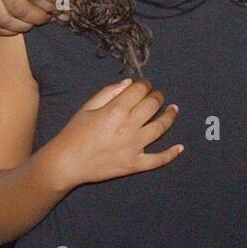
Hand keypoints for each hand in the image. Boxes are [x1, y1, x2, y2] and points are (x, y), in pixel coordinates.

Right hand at [0, 0, 55, 34]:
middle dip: (38, 17)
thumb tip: (65, 12)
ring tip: (36, 21)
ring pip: (4, 19)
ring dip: (24, 26)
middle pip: (19, 8)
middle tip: (49, 16)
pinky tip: (20, 26)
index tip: (59, 8)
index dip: (50, 5)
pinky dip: (8, 31)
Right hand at [49, 78, 182, 188]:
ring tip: (174, 109)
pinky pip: (158, 160)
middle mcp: (128, 127)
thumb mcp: (87, 107)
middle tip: (158, 95)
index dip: (145, 84)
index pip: (139, 91)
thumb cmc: (74, 133)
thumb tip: (129, 83)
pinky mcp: (134, 164)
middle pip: (152, 106)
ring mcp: (134, 147)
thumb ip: (109, 92)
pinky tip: (180, 147)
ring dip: (169, 116)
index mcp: (115, 111)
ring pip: (160, 128)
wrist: (66, 163)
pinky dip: (171, 154)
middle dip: (157, 96)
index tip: (145, 84)